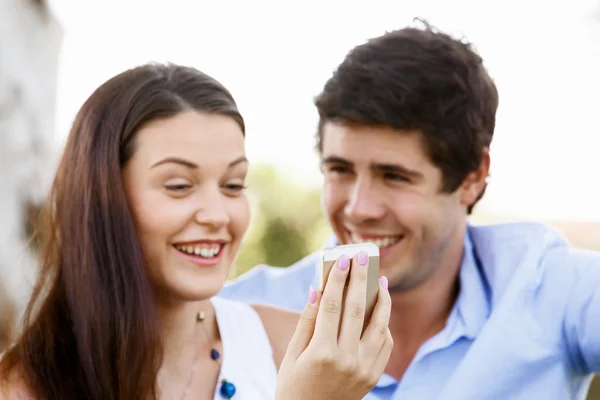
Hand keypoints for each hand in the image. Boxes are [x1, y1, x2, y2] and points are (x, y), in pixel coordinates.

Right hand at [275, 252, 392, 399]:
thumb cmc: (293, 386)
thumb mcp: (291, 355)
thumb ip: (307, 321)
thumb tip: (316, 289)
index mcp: (321, 353)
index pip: (333, 306)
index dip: (337, 280)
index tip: (342, 260)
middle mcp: (346, 360)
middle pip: (357, 310)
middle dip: (360, 279)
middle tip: (363, 258)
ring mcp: (363, 370)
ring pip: (379, 326)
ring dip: (382, 300)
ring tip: (381, 280)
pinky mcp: (373, 377)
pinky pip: (385, 344)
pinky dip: (384, 325)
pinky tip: (379, 311)